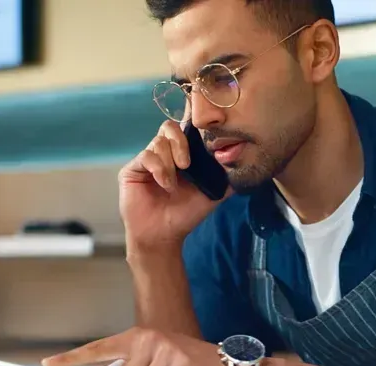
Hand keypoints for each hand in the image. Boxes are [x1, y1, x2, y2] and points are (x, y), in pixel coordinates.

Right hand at [119, 120, 227, 251]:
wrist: (163, 235)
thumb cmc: (185, 214)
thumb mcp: (213, 194)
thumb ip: (226, 176)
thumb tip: (242, 158)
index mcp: (183, 154)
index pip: (187, 129)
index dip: (193, 121)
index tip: (202, 121)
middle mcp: (165, 153)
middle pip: (170, 127)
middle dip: (181, 143)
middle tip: (187, 165)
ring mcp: (148, 159)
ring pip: (159, 141)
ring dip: (170, 162)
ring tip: (173, 185)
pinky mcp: (133, 168)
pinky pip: (146, 156)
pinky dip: (159, 169)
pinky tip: (165, 184)